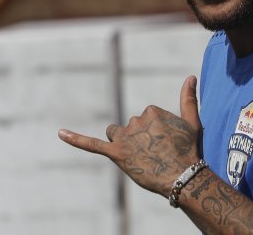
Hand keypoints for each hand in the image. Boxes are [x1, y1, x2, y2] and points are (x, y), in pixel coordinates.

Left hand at [59, 75, 202, 196]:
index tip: (167, 143)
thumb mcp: (192, 122)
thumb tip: (190, 76)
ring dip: (122, 142)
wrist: (182, 176)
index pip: (146, 118)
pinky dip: (75, 138)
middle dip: (140, 139)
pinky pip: (92, 144)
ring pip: (115, 134)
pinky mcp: (116, 153)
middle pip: (130, 127)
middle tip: (157, 155)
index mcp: (151, 111)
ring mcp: (125, 138)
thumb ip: (188, 98)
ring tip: (139, 157)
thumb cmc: (189, 150)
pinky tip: (60, 133)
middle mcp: (136, 120)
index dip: (155, 133)